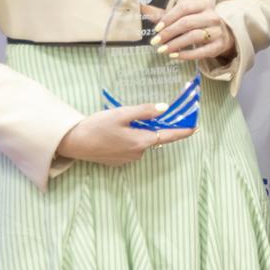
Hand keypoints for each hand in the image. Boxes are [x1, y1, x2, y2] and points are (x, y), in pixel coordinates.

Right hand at [57, 102, 188, 165]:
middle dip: (154, 126)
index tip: (196, 126)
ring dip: (138, 131)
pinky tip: (114, 133)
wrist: (73, 143)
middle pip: (154, 137)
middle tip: (145, 114)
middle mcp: (138, 153)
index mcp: (141, 141)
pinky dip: (128, 138)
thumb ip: (145, 111)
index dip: (184, 131)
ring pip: (142, 141)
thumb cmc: (97, 126)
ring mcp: (128, 159)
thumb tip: (165, 109)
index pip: (169, 136)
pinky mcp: (118, 161)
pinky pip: (131, 147)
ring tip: (119, 122)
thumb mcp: (122, 114)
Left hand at [150, 0, 234, 62]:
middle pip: (187, 22)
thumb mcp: (187, 15)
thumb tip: (143, 8)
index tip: (156, 28)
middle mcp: (213, 16)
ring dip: (175, 44)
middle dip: (168, 33)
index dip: (168, 17)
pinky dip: (186, 55)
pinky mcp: (218, 46)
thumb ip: (166, 14)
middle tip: (155, 41)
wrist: (224, 34)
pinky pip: (201, 52)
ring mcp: (218, 31)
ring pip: (194, 36)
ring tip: (162, 50)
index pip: (184, 7)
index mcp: (204, 4)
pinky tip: (174, 56)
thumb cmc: (200, 23)